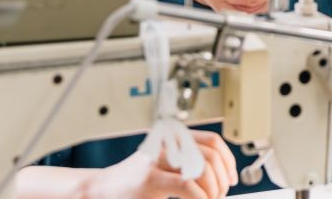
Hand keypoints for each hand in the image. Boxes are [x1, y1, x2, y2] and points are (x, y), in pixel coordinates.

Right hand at [83, 132, 237, 198]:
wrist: (99, 191)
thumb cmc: (133, 185)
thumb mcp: (164, 168)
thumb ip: (187, 165)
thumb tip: (223, 177)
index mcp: (172, 139)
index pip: (213, 141)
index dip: (229, 161)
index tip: (232, 179)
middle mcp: (166, 145)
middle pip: (211, 155)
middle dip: (222, 180)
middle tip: (220, 196)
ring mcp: (157, 161)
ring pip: (201, 169)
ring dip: (213, 191)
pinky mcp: (149, 181)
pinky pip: (186, 186)